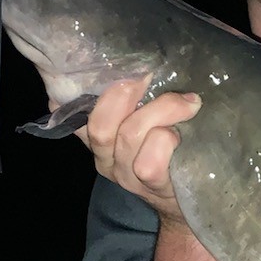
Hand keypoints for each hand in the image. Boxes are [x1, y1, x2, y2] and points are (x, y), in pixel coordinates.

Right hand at [75, 75, 200, 224]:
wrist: (187, 199)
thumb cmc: (168, 151)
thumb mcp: (146, 121)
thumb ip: (134, 100)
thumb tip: (135, 61)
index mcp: (98, 139)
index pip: (72, 115)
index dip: (77, 92)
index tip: (99, 66)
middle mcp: (105, 158)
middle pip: (100, 125)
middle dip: (124, 94)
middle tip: (148, 74)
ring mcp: (126, 175)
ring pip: (130, 135)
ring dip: (162, 111)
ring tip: (188, 103)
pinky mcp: (151, 187)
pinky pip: (150, 162)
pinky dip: (168, 140)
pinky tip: (184, 130)